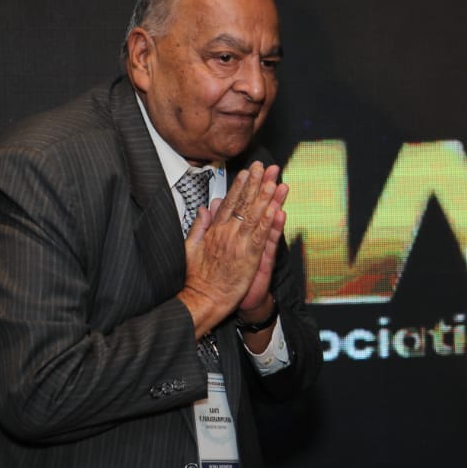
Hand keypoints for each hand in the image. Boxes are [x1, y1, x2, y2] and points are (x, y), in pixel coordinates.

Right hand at [179, 162, 288, 337]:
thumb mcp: (190, 247)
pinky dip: (269, 221)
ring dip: (266, 197)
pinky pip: (261, 236)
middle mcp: (227, 234)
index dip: (240, 186)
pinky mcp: (249, 257)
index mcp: (214, 231)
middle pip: (244, 204)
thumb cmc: (196, 279)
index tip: (248, 172)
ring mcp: (238, 244)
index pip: (230, 203)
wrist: (202, 301)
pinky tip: (276, 208)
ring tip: (274, 180)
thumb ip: (199, 226)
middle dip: (256, 183)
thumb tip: (205, 208)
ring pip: (255, 216)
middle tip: (265, 167)